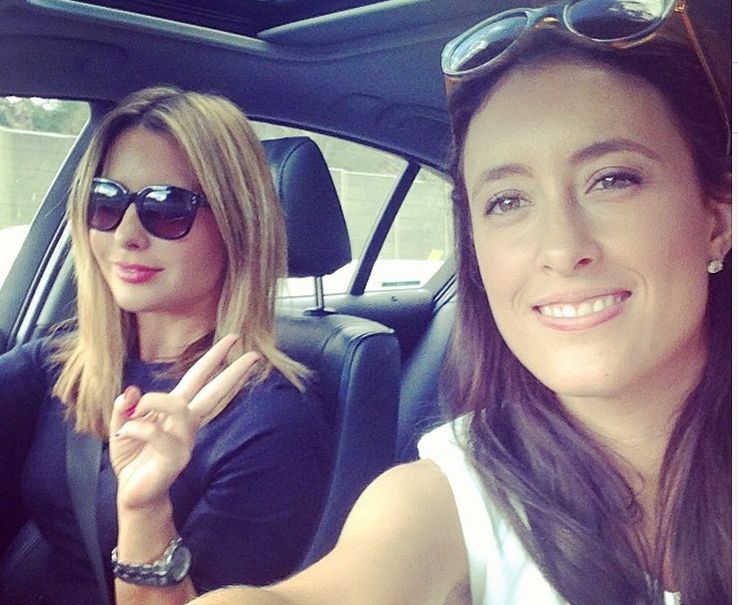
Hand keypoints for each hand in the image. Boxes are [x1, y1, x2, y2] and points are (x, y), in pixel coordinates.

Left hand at [110, 334, 259, 510]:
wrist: (134, 495)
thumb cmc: (133, 459)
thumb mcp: (121, 426)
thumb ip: (125, 407)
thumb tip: (131, 390)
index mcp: (178, 411)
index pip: (200, 379)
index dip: (215, 358)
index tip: (234, 339)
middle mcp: (187, 423)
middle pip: (214, 392)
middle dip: (232, 372)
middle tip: (253, 354)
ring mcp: (185, 441)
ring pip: (179, 407)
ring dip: (154, 401)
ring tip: (136, 408)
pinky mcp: (176, 458)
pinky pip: (156, 433)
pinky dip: (136, 427)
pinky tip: (126, 434)